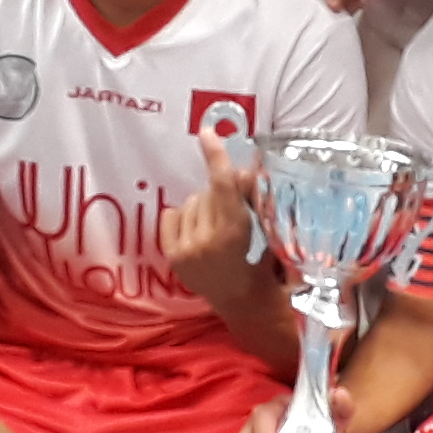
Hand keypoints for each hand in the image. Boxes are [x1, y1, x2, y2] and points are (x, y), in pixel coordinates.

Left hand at [162, 134, 261, 284]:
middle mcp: (207, 240)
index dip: (215, 156)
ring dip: (202, 210)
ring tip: (214, 232)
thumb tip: (238, 169)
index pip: (223, 185)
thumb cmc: (256, 260)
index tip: (206, 133)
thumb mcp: (261, 227)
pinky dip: (183, 218)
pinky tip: (196, 235)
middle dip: (219, 198)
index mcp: (235, 231)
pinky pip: (172, 215)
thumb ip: (250, 196)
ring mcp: (187, 249)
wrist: (240, 300)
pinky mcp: (172, 256)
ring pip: (190, 202)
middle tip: (229, 219)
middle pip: (206, 192)